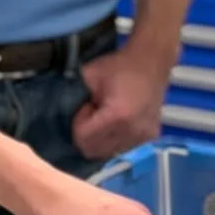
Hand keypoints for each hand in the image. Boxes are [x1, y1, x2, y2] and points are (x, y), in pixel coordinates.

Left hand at [72, 44, 168, 161]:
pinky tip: (119, 121)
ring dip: (101, 138)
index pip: (83, 139)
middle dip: (88, 134)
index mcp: (117, 115)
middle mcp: (131, 131)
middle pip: (94, 151)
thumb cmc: (119, 66)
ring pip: (109, 153)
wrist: (151, 61)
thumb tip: (62, 113)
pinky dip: (115, 139)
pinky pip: (123, 148)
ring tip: (107, 117)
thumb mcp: (89, 75)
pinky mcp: (150, 137)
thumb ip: (73, 95)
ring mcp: (143, 136)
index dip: (79, 123)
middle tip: (94, 114)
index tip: (87, 107)